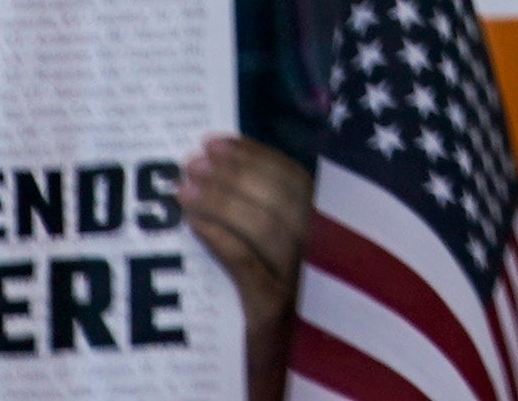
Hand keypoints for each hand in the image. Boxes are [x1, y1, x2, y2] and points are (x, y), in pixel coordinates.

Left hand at [182, 137, 314, 400]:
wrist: (283, 386)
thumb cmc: (280, 329)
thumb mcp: (288, 271)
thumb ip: (274, 232)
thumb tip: (227, 182)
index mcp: (334, 235)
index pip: (297, 182)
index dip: (256, 157)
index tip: (217, 141)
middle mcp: (326, 254)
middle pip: (281, 198)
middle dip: (234, 173)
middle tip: (192, 159)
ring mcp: (304, 283)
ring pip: (264, 225)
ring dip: (220, 199)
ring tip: (183, 185)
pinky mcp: (276, 313)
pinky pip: (245, 265)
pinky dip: (220, 236)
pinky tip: (194, 222)